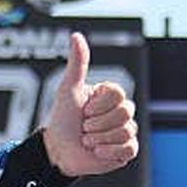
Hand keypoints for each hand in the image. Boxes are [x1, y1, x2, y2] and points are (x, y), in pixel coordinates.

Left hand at [41, 32, 138, 176]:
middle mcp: (121, 112)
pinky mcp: (126, 151)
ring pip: (126, 131)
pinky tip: (96, 151)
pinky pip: (129, 148)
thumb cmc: (62, 119)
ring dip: (98, 138)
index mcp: (111, 96)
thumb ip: (77, 64)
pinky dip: (108, 151)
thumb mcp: (68, 90)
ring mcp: (126, 131)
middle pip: (125, 113)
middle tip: (84, 127)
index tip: (84, 110)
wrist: (57, 150)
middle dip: (96, 123)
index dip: (98, 105)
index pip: (118, 94)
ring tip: (87, 139)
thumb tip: (76, 35)